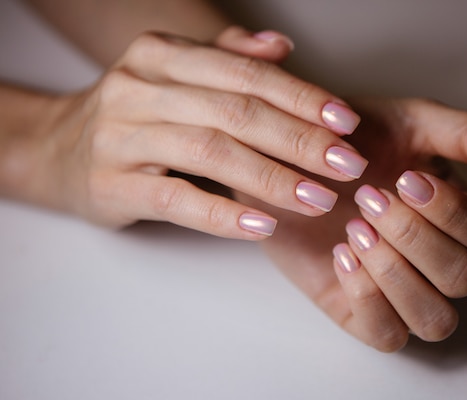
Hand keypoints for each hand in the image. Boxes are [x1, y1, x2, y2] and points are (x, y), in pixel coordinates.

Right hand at [26, 27, 366, 238]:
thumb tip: (282, 47)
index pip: (246, 75)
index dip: (302, 98)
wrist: (60, 150)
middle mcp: (140, 88)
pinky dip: (224, 214)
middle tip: (347, 165)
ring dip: (273, 177)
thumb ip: (228, 61)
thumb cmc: (135, 116)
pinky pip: (176, 199)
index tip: (346, 123)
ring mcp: (121, 136)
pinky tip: (264, 225)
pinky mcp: (111, 184)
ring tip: (319, 197)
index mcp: (163, 57)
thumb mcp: (175, 77)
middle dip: (299, 139)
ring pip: (210, 151)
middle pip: (236, 112)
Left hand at [236, 98, 466, 350]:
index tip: (406, 180)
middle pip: (463, 280)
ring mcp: (400, 293)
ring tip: (355, 230)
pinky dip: (369, 300)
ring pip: (435, 320)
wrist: (286, 158)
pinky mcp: (360, 313)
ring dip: (398, 274)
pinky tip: (341, 255)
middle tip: (370, 198)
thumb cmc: (353, 141)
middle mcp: (437, 263)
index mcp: (459, 220)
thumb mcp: (412, 122)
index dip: (455, 215)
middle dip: (416, 238)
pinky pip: (386, 335)